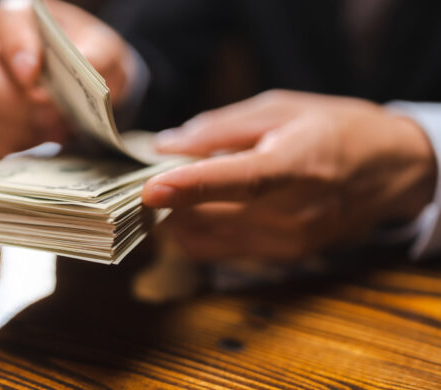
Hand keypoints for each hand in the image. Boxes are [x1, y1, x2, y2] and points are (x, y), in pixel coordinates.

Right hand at [0, 0, 135, 157]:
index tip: (34, 76)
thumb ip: (98, 53)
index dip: (16, 47)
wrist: (85, 92)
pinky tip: (39, 137)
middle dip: (10, 99)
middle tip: (49, 111)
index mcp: (17, 17)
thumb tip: (85, 61)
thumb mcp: (105, 51)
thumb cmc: (88, 62)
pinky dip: (13, 143)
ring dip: (15, 125)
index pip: (4, 21)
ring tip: (52, 126)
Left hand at [142, 90, 435, 260]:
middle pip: (210, 217)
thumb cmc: (335, 129)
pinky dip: (197, 230)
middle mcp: (292, 213)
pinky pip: (218, 251)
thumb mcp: (280, 108)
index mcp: (296, 166)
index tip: (150, 188)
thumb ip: (219, 127)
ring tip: (180, 188)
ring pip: (206, 240)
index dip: (191, 186)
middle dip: (169, 198)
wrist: (391, 171)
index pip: (239, 181)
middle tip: (155, 172)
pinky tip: (202, 207)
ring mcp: (287, 242)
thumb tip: (168, 144)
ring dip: (178, 216)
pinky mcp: (281, 257)